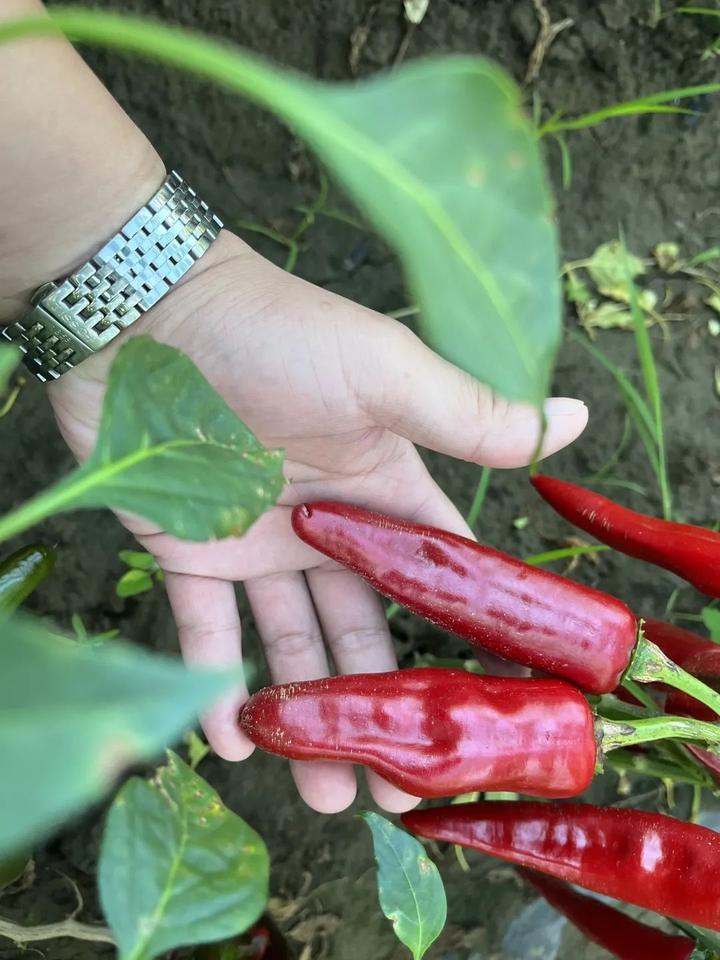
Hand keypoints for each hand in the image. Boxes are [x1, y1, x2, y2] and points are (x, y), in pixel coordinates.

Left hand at [49, 231, 587, 812]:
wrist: (148, 312)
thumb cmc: (278, 336)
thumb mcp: (387, 373)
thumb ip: (470, 416)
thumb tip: (572, 421)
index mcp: (380, 486)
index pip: (430, 569)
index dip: (455, 634)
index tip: (477, 705)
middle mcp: (323, 525)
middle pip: (361, 628)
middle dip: (379, 703)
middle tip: (393, 790)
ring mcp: (254, 545)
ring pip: (288, 645)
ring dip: (306, 715)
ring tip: (325, 795)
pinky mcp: (184, 553)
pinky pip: (204, 632)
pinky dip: (215, 683)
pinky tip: (234, 737)